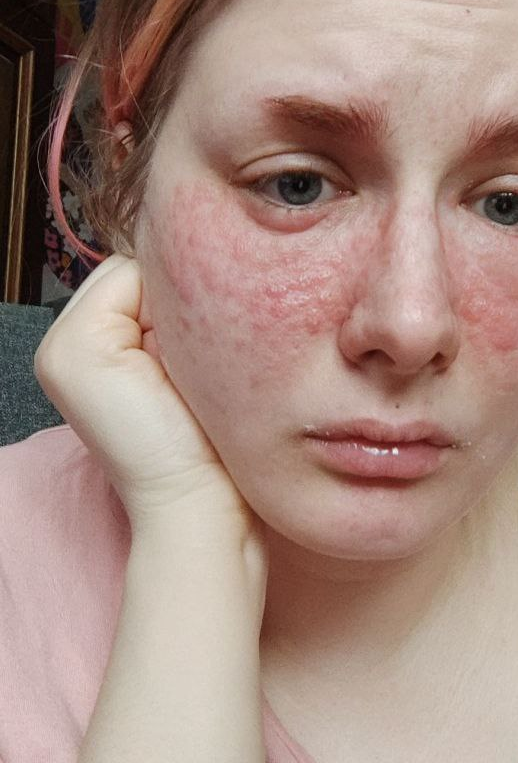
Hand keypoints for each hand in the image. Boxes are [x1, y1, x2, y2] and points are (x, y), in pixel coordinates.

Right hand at [34, 254, 267, 590]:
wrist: (200, 501)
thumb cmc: (210, 439)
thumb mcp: (187, 362)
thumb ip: (172, 314)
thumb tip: (197, 261)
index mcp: (89, 345)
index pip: (139, 276)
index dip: (180, 301)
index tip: (201, 354)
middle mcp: (63, 342)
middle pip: (135, 269)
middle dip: (176, 301)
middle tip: (194, 364)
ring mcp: (61, 347)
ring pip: (135, 273)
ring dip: (173, 309)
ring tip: (184, 369)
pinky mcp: (72, 351)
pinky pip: (131, 282)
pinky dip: (165, 313)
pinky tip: (172, 366)